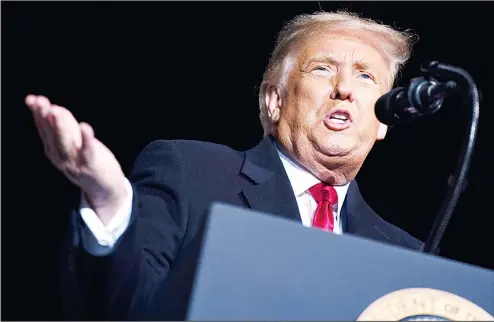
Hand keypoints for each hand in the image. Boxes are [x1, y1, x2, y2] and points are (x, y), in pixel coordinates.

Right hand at [25, 94, 126, 224]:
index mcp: (53, 151)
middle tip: (41, 102)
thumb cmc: (87, 160)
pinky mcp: (91, 165)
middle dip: (46, 118)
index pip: (44, 129)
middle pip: (52, 136)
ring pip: (66, 143)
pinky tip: (85, 126)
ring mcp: (75, 163)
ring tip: (56, 111)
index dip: (38, 114)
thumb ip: (64, 125)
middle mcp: (60, 157)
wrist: (104, 187)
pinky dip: (86, 139)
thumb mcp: (73, 142)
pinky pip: (88, 151)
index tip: (33, 99)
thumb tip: (52, 106)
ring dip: (60, 127)